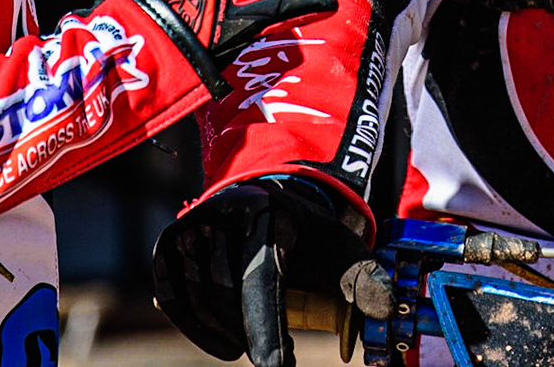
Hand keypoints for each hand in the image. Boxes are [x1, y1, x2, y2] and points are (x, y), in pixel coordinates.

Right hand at [154, 176, 371, 366]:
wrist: (269, 202)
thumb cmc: (309, 236)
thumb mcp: (342, 250)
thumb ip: (364, 278)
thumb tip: (385, 309)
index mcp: (267, 213)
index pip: (262, 282)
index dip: (267, 332)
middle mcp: (221, 213)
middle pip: (229, 296)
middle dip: (252, 334)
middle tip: (274, 354)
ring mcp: (191, 225)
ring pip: (200, 300)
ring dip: (227, 332)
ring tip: (251, 343)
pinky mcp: (168, 242)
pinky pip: (172, 296)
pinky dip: (195, 327)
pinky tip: (225, 344)